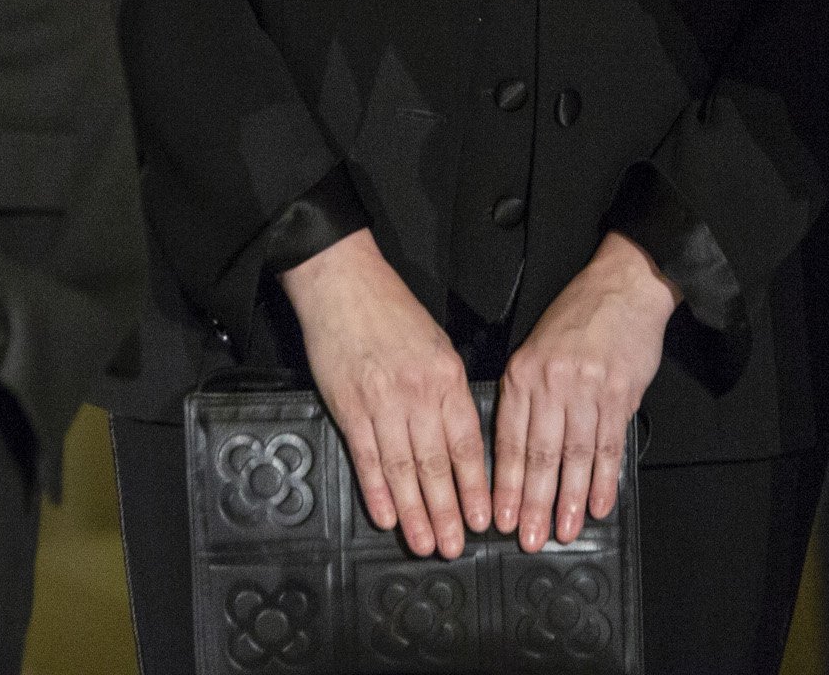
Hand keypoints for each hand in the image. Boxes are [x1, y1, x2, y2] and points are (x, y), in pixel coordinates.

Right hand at [281, 229, 489, 557]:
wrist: (344, 283)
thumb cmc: (392, 311)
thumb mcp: (438, 344)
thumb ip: (449, 390)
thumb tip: (460, 438)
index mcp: (447, 377)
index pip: (467, 444)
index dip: (476, 487)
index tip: (484, 518)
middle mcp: (418, 393)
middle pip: (437, 465)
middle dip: (449, 512)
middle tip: (455, 546)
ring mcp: (382, 402)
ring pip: (403, 470)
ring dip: (415, 513)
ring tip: (424, 543)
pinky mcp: (349, 406)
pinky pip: (367, 457)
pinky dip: (376, 491)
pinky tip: (385, 516)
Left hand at [495, 234, 674, 550]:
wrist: (624, 287)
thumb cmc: (577, 319)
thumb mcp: (535, 349)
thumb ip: (525, 396)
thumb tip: (516, 454)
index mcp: (523, 374)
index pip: (508, 439)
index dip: (505, 484)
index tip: (500, 518)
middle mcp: (552, 383)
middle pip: (540, 455)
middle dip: (534, 503)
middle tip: (530, 538)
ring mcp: (588, 389)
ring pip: (575, 456)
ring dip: (570, 500)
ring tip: (565, 532)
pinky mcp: (621, 394)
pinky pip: (610, 445)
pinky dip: (605, 479)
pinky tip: (600, 504)